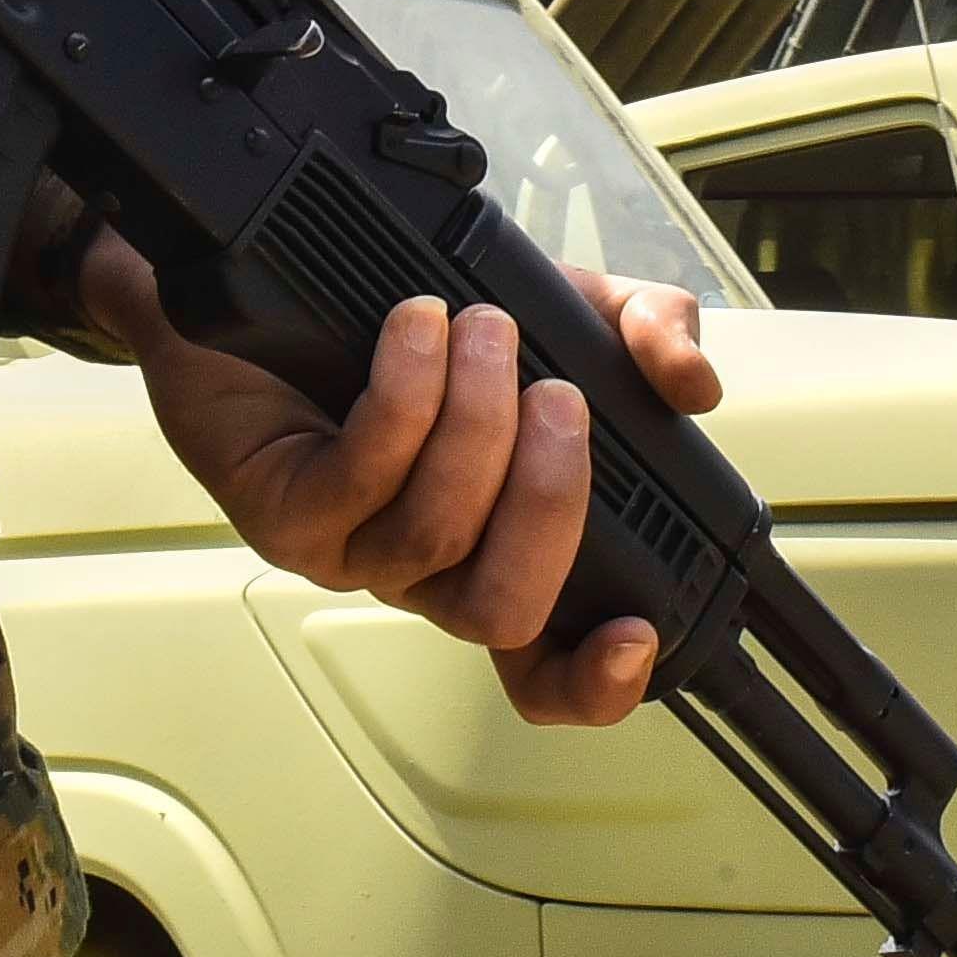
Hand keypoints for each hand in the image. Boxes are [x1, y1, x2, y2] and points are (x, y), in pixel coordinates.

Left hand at [83, 237, 720, 724]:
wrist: (263, 276)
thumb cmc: (413, 320)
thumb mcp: (560, 311)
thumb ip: (642, 335)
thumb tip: (693, 384)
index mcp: (494, 550)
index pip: (546, 667)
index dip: (595, 681)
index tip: (636, 633)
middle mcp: (425, 571)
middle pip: (505, 610)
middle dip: (549, 504)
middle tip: (556, 397)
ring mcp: (350, 551)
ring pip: (434, 535)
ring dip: (473, 425)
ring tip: (482, 327)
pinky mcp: (282, 513)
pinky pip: (359, 480)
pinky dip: (404, 400)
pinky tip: (416, 332)